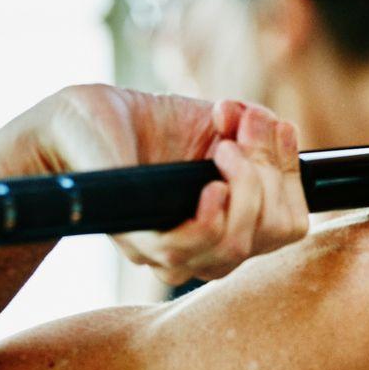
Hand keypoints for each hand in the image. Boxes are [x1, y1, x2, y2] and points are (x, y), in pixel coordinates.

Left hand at [32, 87, 308, 286]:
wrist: (76, 120)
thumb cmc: (138, 120)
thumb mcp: (209, 117)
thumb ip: (250, 127)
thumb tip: (274, 129)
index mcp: (228, 213)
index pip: (288, 223)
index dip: (292, 175)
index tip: (277, 129)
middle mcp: (203, 240)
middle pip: (273, 235)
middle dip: (272, 177)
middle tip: (243, 133)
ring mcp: (170, 245)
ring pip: (234, 249)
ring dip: (245, 191)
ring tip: (224, 148)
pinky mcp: (137, 240)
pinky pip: (189, 252)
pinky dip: (211, 217)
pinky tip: (210, 183)